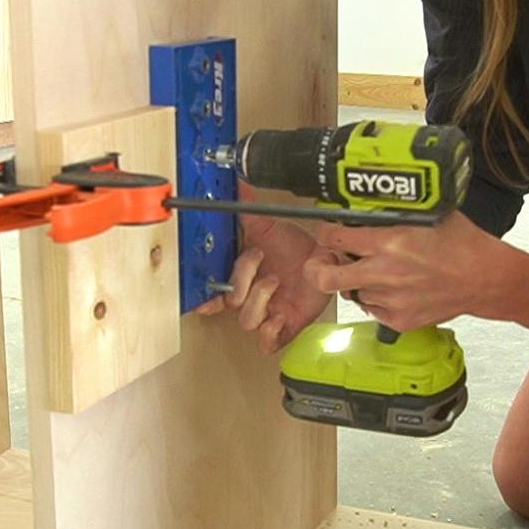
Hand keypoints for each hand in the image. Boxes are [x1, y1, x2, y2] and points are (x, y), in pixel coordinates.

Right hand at [195, 186, 336, 353]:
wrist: (326, 257)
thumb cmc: (295, 246)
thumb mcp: (267, 226)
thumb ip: (248, 209)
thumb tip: (237, 185)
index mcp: (242, 274)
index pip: (216, 290)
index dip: (206, 296)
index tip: (202, 296)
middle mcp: (252, 294)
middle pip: (231, 303)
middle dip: (242, 284)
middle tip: (259, 265)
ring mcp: (269, 310)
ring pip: (248, 321)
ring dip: (259, 301)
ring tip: (274, 283)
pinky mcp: (287, 324)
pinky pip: (270, 342)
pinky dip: (271, 333)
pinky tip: (278, 317)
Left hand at [302, 212, 498, 331]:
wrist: (486, 279)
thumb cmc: (461, 243)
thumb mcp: (426, 213)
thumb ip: (393, 209)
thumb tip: (367, 199)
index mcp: (388, 242)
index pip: (333, 237)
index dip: (324, 232)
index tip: (327, 230)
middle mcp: (384, 273)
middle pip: (324, 277)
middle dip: (316, 267)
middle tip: (326, 259)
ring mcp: (391, 300)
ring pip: (350, 292)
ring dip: (354, 281)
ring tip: (372, 270)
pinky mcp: (399, 319)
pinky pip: (370, 309)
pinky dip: (374, 298)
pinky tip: (391, 286)